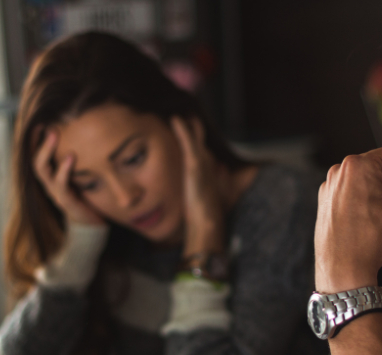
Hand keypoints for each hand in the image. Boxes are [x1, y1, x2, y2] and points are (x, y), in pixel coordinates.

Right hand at [33, 127, 103, 225]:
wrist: (93, 223)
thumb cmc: (87, 195)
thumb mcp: (81, 174)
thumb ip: (78, 157)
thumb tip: (85, 130)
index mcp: (51, 177)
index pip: (36, 156)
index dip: (35, 140)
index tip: (40, 122)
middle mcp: (49, 184)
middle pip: (35, 161)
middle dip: (39, 142)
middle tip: (48, 125)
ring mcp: (56, 193)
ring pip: (43, 171)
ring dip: (47, 151)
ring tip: (54, 134)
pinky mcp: (67, 202)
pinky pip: (61, 185)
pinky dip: (64, 170)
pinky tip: (70, 156)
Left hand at [171, 116, 227, 254]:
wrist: (206, 220)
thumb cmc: (200, 212)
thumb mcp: (194, 199)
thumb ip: (192, 189)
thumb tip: (191, 192)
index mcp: (204, 167)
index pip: (196, 145)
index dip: (190, 133)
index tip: (182, 120)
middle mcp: (206, 161)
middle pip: (197, 136)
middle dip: (191, 123)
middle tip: (182, 107)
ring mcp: (201, 162)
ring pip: (194, 136)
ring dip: (187, 121)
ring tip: (179, 107)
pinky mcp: (195, 165)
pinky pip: (188, 142)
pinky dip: (182, 129)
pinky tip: (175, 118)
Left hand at [315, 147, 381, 291]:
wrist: (342, 270)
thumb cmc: (370, 238)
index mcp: (356, 166)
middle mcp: (338, 173)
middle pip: (378, 170)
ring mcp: (329, 190)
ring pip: (366, 185)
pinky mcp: (326, 206)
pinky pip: (353, 197)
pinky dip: (369, 204)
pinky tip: (380, 223)